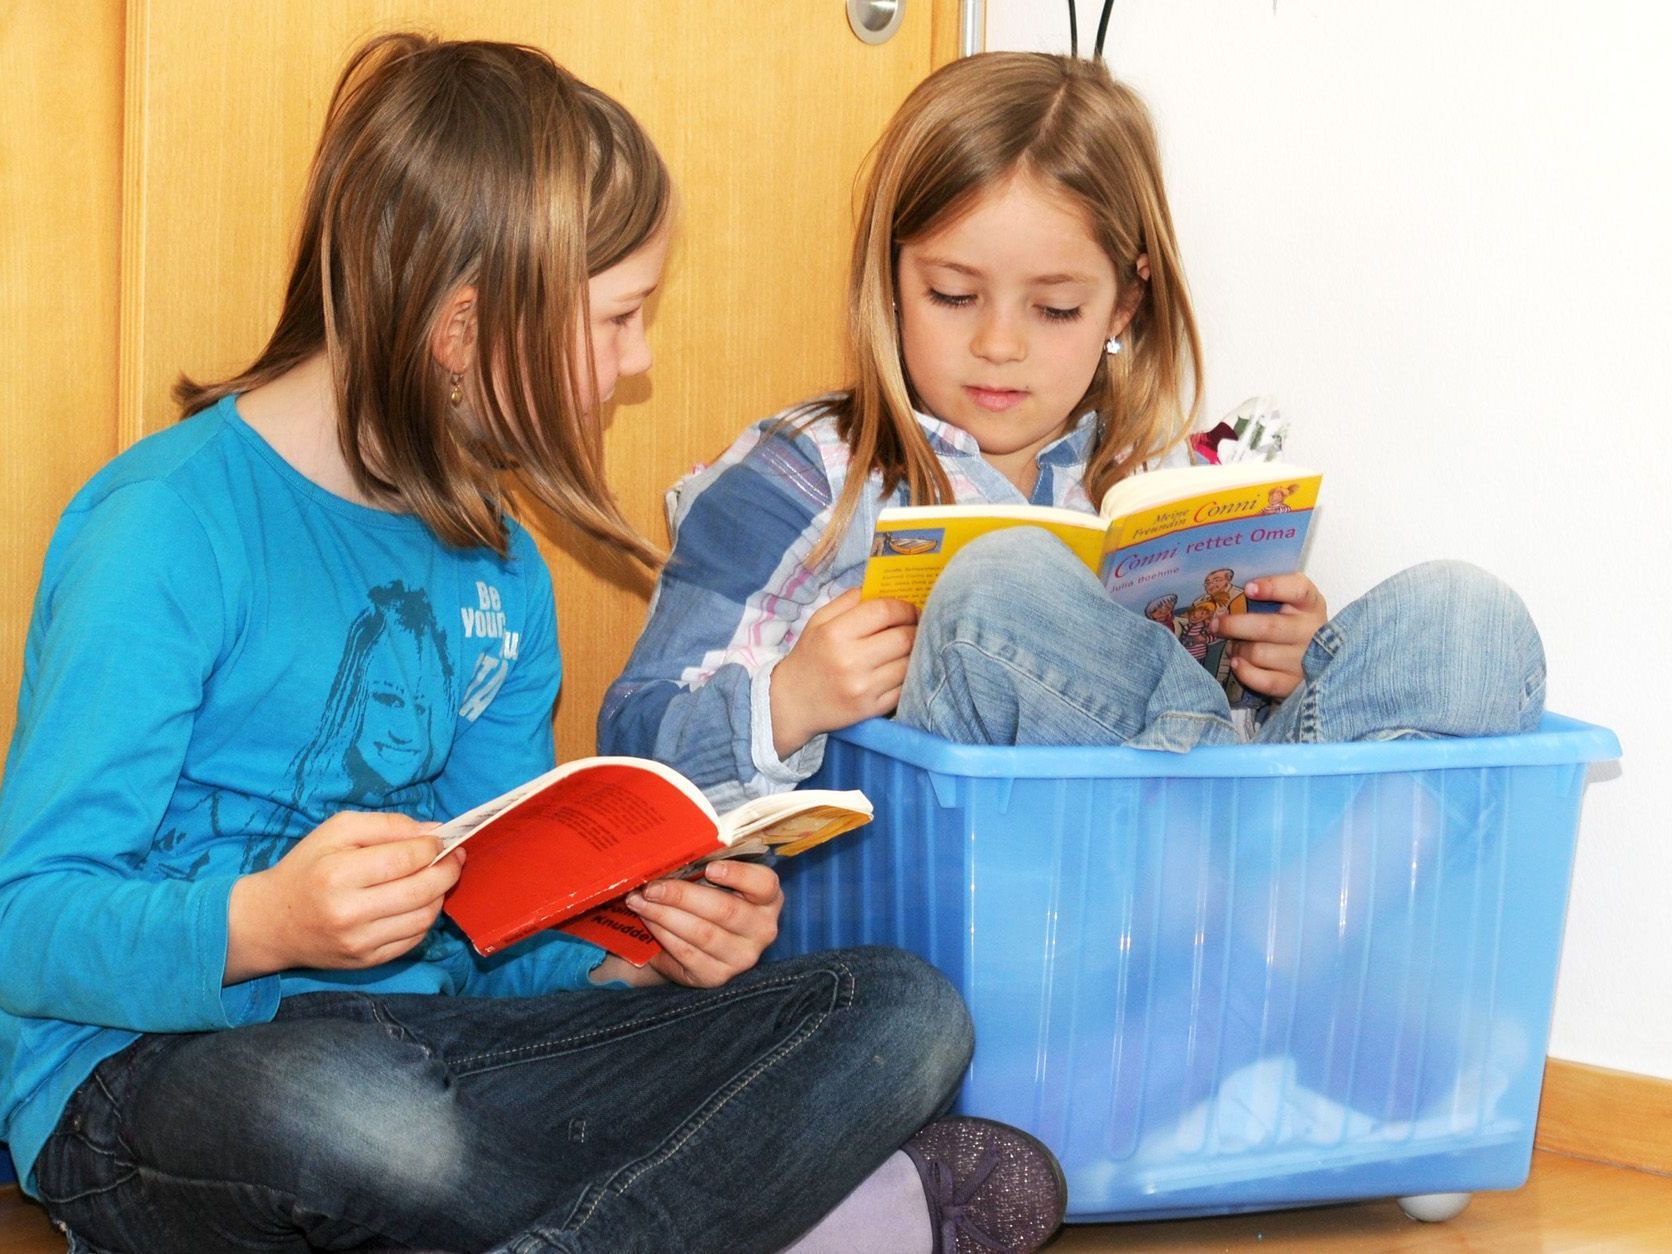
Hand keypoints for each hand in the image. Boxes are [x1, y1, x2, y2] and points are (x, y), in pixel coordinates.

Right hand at [225, 812, 462, 982]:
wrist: (273, 922)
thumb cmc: (307, 868)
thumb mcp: (337, 831)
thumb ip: (387, 825)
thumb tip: (433, 832)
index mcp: (337, 874)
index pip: (404, 859)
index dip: (432, 848)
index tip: (441, 841)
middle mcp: (348, 913)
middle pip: (421, 891)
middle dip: (448, 870)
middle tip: (455, 857)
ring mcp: (358, 943)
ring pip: (424, 918)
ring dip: (440, 895)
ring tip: (437, 878)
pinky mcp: (367, 962)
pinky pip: (414, 939)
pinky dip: (425, 918)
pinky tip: (418, 902)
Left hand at [611, 860, 783, 988]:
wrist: (694, 943)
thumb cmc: (707, 899)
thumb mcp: (714, 882)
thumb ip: (706, 866)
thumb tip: (674, 851)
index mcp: (768, 898)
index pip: (764, 884)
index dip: (739, 875)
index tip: (710, 868)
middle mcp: (763, 929)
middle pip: (725, 910)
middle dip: (683, 896)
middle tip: (652, 887)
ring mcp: (742, 957)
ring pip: (703, 933)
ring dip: (665, 915)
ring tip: (640, 901)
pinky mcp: (717, 976)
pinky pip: (687, 953)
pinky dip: (663, 935)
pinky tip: (648, 921)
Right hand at [770, 588, 917, 758]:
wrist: (792, 703)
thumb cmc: (809, 657)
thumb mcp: (818, 621)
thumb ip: (849, 600)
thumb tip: (883, 588)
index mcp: (835, 633)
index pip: (884, 611)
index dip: (905, 607)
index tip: (910, 609)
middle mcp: (849, 661)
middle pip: (904, 638)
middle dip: (915, 628)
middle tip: (915, 627)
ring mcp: (862, 688)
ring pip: (909, 664)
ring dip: (914, 653)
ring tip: (909, 648)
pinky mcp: (871, 708)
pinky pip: (904, 688)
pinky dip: (908, 677)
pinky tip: (900, 670)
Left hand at [1212, 573, 1328, 699]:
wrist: (1311, 658)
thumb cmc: (1289, 623)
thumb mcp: (1286, 602)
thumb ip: (1264, 593)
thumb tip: (1225, 590)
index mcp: (1310, 603)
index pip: (1298, 590)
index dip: (1273, 587)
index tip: (1248, 588)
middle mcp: (1311, 631)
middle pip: (1268, 627)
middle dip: (1234, 625)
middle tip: (1216, 624)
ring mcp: (1305, 660)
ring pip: (1259, 654)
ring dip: (1238, 649)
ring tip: (1232, 646)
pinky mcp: (1295, 684)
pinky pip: (1263, 680)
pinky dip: (1245, 672)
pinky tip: (1237, 663)